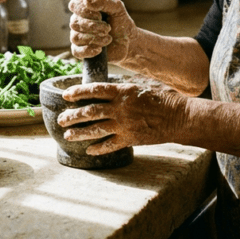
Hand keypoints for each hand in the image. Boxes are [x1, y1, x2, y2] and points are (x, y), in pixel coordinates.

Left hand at [57, 81, 185, 154]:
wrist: (178, 117)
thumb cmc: (160, 99)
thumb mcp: (139, 87)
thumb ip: (121, 91)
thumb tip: (103, 91)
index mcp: (122, 92)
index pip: (94, 90)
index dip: (78, 92)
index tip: (66, 95)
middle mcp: (120, 108)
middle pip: (90, 111)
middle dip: (73, 116)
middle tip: (61, 119)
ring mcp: (124, 125)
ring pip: (96, 130)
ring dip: (79, 133)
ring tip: (68, 135)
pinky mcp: (130, 139)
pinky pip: (110, 145)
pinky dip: (98, 148)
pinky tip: (89, 150)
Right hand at [68, 0, 136, 62]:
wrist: (128, 42)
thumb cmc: (120, 22)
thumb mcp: (117, 8)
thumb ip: (102, 1)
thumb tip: (85, 1)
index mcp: (84, 8)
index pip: (74, 5)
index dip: (85, 10)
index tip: (99, 15)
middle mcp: (78, 21)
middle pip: (75, 23)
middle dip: (94, 26)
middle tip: (108, 28)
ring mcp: (78, 36)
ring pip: (76, 38)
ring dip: (95, 38)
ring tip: (108, 38)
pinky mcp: (81, 51)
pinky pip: (76, 51)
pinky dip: (88, 50)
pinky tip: (100, 49)